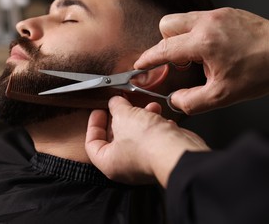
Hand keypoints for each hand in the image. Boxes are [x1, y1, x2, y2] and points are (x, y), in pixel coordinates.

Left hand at [85, 96, 208, 186]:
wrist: (177, 152)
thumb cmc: (147, 143)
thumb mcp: (124, 116)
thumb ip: (116, 107)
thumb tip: (115, 102)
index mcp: (108, 162)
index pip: (92, 143)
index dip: (94, 124)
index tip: (99, 110)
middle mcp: (124, 167)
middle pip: (115, 138)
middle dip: (121, 117)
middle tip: (122, 104)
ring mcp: (144, 163)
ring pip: (136, 136)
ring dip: (141, 117)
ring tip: (147, 106)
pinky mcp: (160, 157)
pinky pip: (154, 139)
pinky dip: (156, 125)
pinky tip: (159, 115)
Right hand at [135, 8, 268, 113]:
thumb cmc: (262, 71)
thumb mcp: (223, 96)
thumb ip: (192, 102)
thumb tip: (175, 101)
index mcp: (203, 42)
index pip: (164, 49)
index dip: (148, 59)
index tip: (139, 66)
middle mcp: (207, 23)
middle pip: (167, 25)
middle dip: (164, 44)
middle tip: (175, 62)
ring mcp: (218, 15)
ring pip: (182, 19)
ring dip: (180, 37)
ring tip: (194, 56)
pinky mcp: (227, 13)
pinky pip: (199, 19)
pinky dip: (196, 33)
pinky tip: (211, 49)